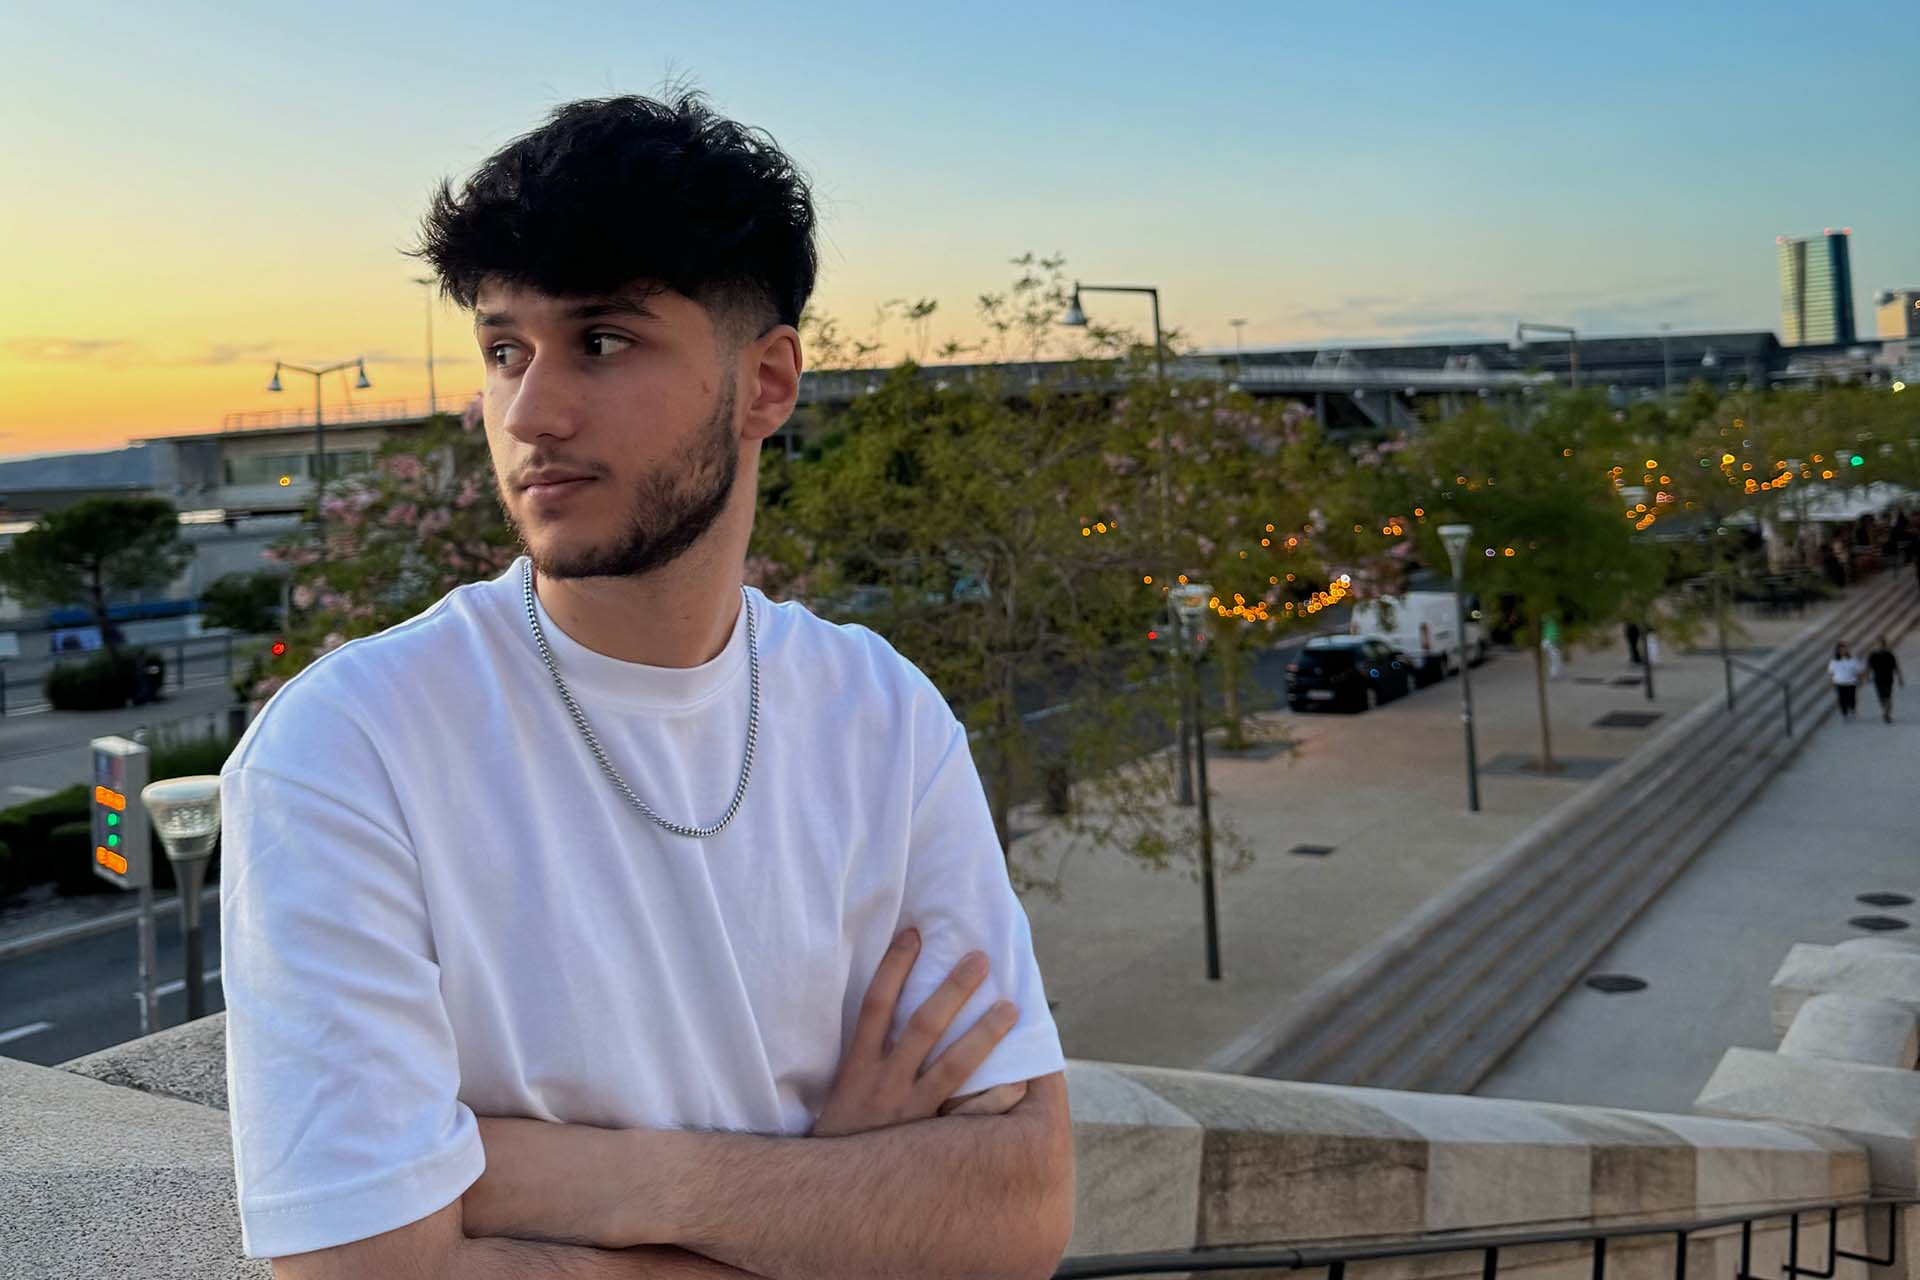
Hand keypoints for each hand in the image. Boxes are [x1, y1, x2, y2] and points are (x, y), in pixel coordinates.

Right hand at [810, 928, 1018, 1137]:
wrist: (823, 1195)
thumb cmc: (839, 1134)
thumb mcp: (842, 1088)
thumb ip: (867, 1055)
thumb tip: (889, 1009)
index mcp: (857, 1066)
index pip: (875, 1004)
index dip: (894, 967)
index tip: (914, 933)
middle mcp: (884, 1084)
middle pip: (923, 1026)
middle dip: (952, 989)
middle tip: (981, 959)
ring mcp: (908, 1114)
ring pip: (952, 1066)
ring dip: (984, 1034)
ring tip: (1011, 1006)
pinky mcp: (926, 1142)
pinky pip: (967, 1118)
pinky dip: (993, 1100)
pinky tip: (1020, 1082)